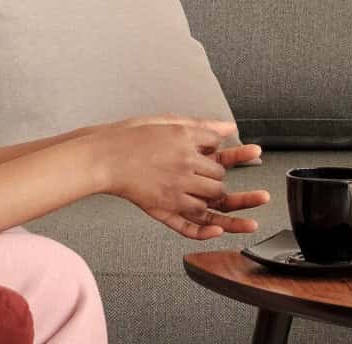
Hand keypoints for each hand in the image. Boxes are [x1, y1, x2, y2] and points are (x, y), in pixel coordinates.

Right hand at [87, 118, 268, 239]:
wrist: (104, 156)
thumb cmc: (131, 137)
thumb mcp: (168, 122)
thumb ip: (202, 126)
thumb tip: (229, 127)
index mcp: (186, 140)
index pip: (218, 148)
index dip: (232, 151)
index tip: (247, 152)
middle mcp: (185, 165)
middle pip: (218, 176)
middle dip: (219, 176)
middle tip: (215, 175)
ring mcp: (176, 188)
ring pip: (211, 198)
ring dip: (219, 198)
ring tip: (221, 197)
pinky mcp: (164, 206)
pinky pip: (191, 222)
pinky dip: (206, 229)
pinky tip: (218, 229)